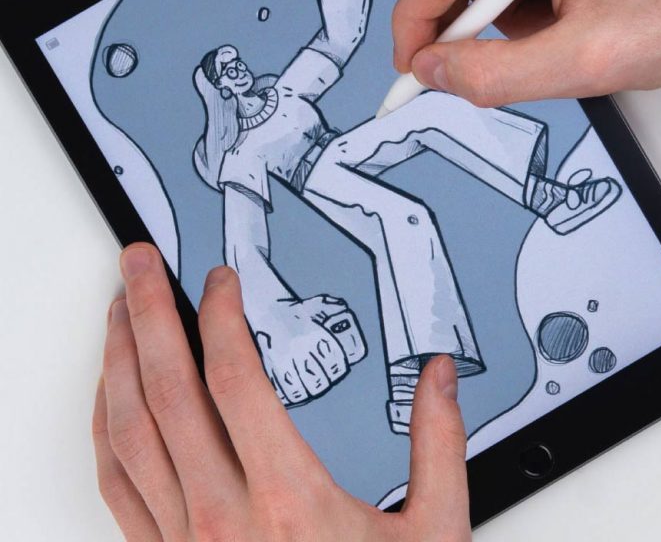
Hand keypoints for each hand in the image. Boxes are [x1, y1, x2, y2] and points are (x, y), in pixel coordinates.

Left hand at [93, 244, 470, 541]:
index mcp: (288, 499)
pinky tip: (109, 398)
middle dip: (145, 312)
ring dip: (117, 362)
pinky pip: (117, 484)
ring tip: (117, 312)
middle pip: (165, 389)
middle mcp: (222, 517)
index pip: (232, 377)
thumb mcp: (433, 535)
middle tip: (138, 263)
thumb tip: (438, 375)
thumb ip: (438, 443)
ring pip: (128, 432)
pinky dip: (105, 429)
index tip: (219, 280)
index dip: (218, 314)